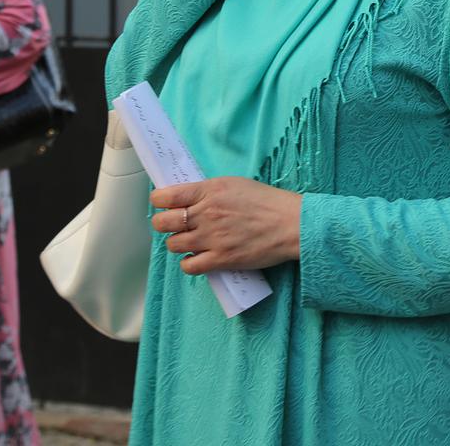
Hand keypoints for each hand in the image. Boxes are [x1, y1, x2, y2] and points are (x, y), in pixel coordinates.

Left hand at [150, 176, 300, 274]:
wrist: (290, 224)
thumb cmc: (266, 202)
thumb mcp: (233, 184)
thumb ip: (208, 191)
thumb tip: (187, 198)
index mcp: (209, 191)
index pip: (166, 196)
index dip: (159, 201)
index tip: (163, 204)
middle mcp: (206, 214)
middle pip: (163, 222)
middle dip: (162, 223)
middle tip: (171, 224)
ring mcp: (212, 238)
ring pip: (173, 244)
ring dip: (176, 243)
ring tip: (187, 241)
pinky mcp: (221, 259)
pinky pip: (189, 266)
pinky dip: (188, 263)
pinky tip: (195, 258)